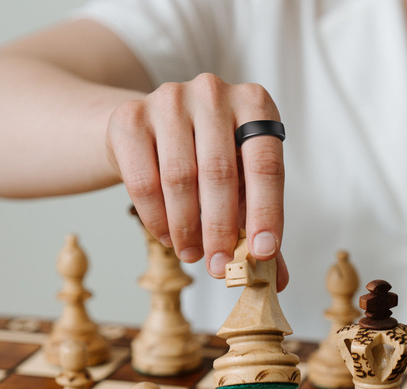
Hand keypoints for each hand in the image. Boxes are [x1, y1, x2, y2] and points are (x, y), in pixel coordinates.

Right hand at [107, 73, 288, 289]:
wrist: (149, 131)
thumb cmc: (207, 159)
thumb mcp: (241, 183)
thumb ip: (259, 223)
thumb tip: (276, 279)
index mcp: (255, 103)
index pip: (266, 164)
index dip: (266, 212)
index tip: (262, 252)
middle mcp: (213, 92)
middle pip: (220, 173)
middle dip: (220, 230)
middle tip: (219, 268)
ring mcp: (169, 98)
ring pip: (179, 178)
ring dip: (186, 227)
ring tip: (192, 253)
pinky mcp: (130, 116)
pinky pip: (143, 180)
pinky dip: (156, 217)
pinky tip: (166, 235)